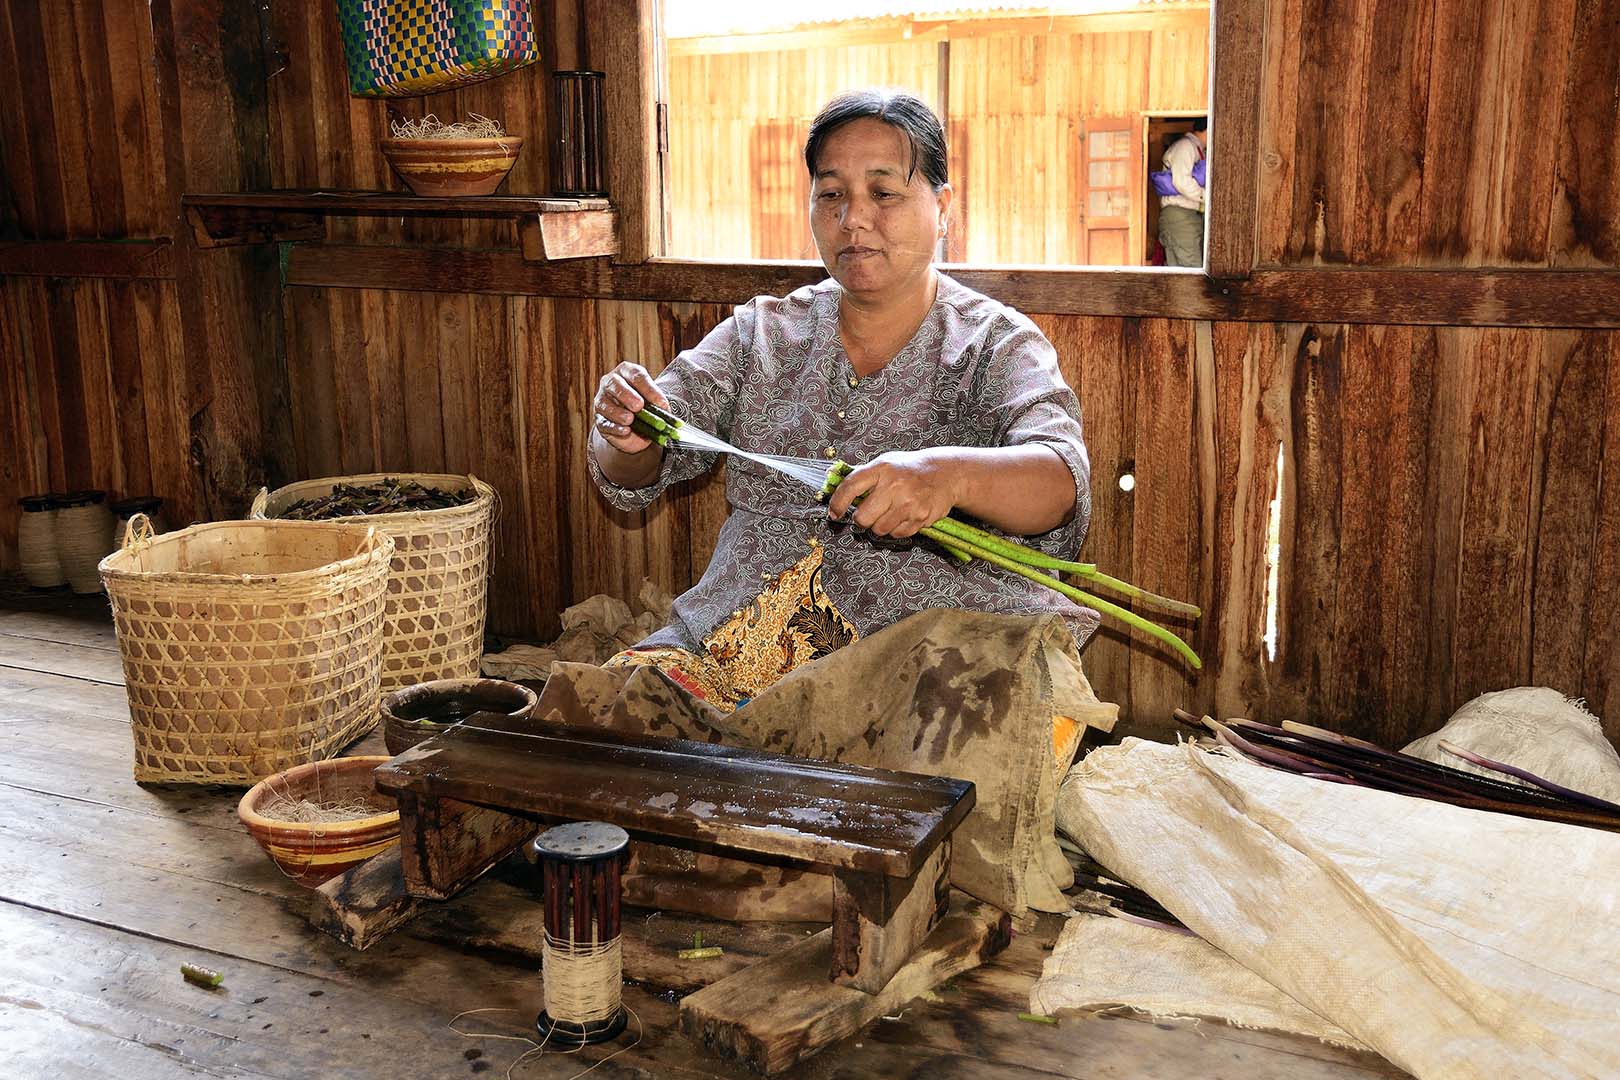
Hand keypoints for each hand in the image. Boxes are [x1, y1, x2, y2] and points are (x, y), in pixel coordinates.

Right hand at [592, 361, 669, 454]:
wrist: (635, 428)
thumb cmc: (646, 408)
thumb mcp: (655, 404)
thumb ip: (658, 404)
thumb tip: (663, 409)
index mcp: (627, 372)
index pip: (636, 375)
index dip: (649, 389)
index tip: (661, 403)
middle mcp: (611, 382)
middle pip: (615, 384)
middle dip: (627, 395)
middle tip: (639, 406)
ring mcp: (602, 400)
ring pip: (604, 403)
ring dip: (617, 412)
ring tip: (630, 419)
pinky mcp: (599, 419)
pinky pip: (603, 422)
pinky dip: (614, 427)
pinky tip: (625, 430)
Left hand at [827, 449, 959, 538]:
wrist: (946, 473)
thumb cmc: (909, 469)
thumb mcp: (885, 463)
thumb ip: (862, 474)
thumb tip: (833, 479)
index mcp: (882, 469)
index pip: (850, 487)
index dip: (837, 503)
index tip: (834, 513)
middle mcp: (894, 486)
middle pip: (862, 518)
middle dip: (861, 519)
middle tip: (868, 514)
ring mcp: (908, 503)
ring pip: (879, 530)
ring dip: (879, 526)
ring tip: (889, 513)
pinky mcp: (920, 517)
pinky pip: (896, 534)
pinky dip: (896, 529)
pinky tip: (902, 516)